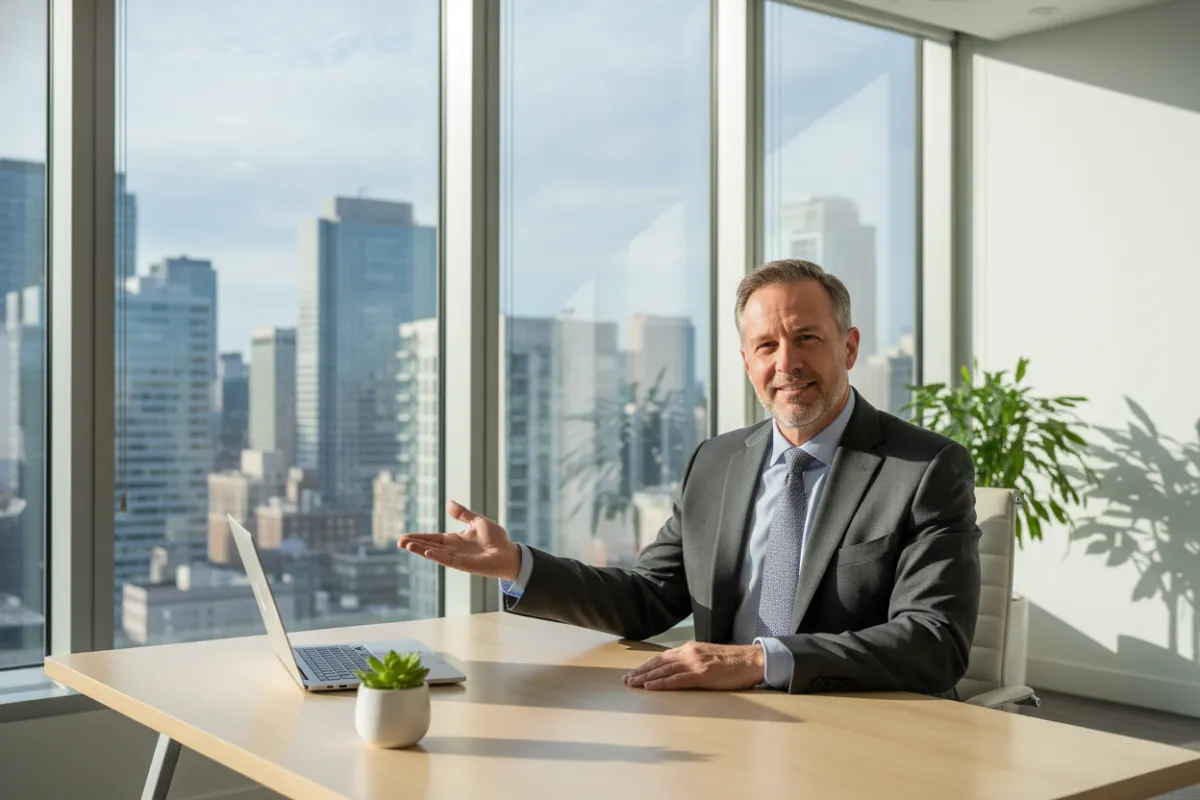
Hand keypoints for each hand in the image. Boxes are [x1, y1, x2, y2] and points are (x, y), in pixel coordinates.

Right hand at [397, 500, 521, 580]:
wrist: (509, 552)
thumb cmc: (495, 538)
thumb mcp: (477, 521)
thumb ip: (462, 514)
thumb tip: (449, 502)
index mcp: (455, 539)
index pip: (432, 538)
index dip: (419, 537)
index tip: (404, 537)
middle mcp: (453, 549)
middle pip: (429, 546)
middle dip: (414, 544)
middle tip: (399, 542)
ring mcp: (457, 558)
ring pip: (435, 553)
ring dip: (421, 550)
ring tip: (407, 546)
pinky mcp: (465, 565)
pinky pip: (448, 560)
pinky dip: (438, 556)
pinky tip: (427, 552)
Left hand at [622, 642, 765, 690]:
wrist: (752, 659)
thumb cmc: (733, 661)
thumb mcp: (708, 656)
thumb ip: (692, 660)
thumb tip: (679, 669)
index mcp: (690, 648)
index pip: (662, 657)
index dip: (646, 666)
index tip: (633, 673)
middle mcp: (689, 653)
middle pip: (659, 663)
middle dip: (640, 672)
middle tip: (625, 680)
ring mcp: (695, 663)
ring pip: (664, 671)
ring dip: (645, 678)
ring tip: (632, 684)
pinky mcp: (703, 674)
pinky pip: (677, 680)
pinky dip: (662, 683)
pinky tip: (650, 687)